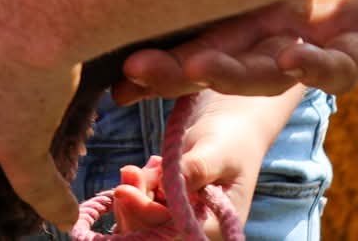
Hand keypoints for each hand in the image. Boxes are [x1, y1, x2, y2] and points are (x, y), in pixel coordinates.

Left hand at [108, 92, 291, 238]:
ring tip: (139, 167)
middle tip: (130, 171)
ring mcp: (180, 218)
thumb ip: (195, 170)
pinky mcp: (168, 205)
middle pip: (154, 231)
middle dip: (135, 204)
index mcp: (215, 225)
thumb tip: (166, 186)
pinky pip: (142, 205)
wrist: (232, 127)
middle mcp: (196, 228)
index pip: (173, 231)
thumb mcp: (216, 152)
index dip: (146, 215)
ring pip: (143, 220)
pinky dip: (138, 187)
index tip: (126, 191)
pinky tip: (151, 167)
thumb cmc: (231, 139)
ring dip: (135, 193)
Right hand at [116, 0, 357, 102]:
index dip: (153, 48)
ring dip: (236, 74)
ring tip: (199, 67)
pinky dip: (318, 66)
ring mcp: (325, 39)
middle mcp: (282, 26)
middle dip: (175, 70)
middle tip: (133, 71)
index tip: (108, 62)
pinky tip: (295, 57)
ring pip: (274, 72)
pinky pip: (342, 67)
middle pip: (221, 59)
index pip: (192, 29)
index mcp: (255, 0)